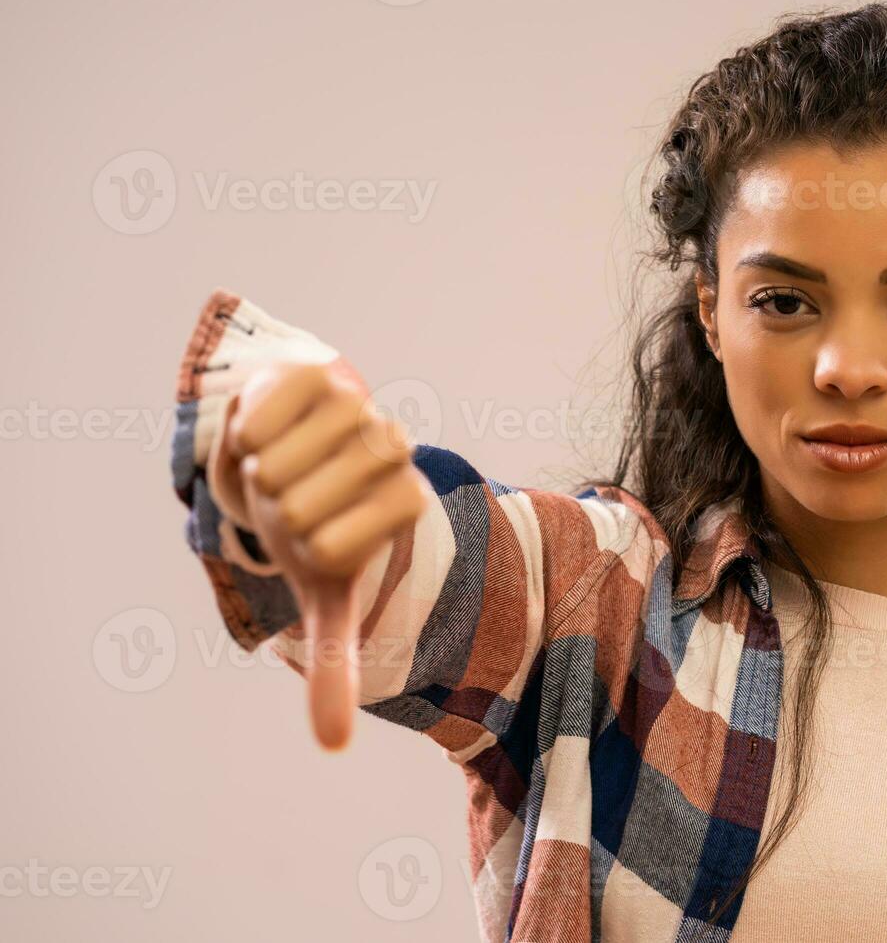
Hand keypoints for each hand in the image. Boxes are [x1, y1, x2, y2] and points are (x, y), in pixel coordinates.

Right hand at [215, 362, 431, 750]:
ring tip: (285, 469)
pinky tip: (268, 435)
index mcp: (404, 504)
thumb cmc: (313, 530)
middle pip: (304, 507)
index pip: (345, 547)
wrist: (300, 450)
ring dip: (265, 477)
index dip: (322, 543)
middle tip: (297, 501)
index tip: (323, 538)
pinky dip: (248, 434)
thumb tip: (332, 745)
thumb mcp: (327, 597)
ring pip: (282, 463)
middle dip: (284, 514)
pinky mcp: (321, 376)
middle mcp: (392, 453)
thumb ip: (337, 662)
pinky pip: (264, 415)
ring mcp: (360, 409)